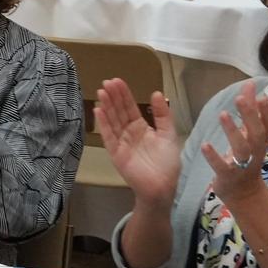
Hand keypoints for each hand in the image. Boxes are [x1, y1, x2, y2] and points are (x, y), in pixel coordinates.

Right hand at [94, 77, 181, 203]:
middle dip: (113, 97)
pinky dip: (103, 124)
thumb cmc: (167, 163)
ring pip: (112, 121)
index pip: (130, 108)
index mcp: (141, 128)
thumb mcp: (168, 134)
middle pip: (119, 111)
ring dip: (106, 106)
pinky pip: (108, 136)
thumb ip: (162, 114)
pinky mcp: (116, 153)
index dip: (124, 95)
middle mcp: (129, 133)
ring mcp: (121, 143)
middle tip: (106, 82)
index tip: (117, 81)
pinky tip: (99, 110)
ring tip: (101, 91)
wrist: (162, 186)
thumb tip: (157, 92)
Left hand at [198, 81, 267, 202]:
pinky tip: (205, 144)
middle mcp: (255, 152)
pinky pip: (221, 166)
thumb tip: (250, 84)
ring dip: (233, 132)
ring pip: (241, 149)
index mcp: (261, 141)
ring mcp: (242, 165)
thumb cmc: (246, 158)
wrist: (244, 193)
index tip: (261, 96)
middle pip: (257, 133)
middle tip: (239, 98)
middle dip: (250, 115)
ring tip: (222, 115)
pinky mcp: (228, 175)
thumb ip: (250, 110)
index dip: (267, 112)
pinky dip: (214, 156)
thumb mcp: (250, 134)